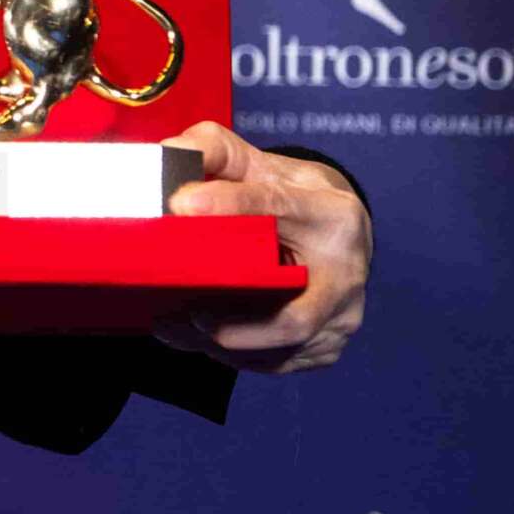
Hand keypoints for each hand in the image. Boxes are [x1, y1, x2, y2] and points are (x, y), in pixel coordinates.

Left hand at [154, 120, 370, 373]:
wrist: (331, 228)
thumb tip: (167, 155)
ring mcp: (341, 317)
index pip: (277, 207)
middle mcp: (346, 273)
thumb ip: (212, 151)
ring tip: (171, 325)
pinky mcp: (326, 346)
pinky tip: (192, 338)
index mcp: (330, 215)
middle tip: (184, 311)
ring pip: (280, 348)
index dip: (229, 206)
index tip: (180, 203)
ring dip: (220, 344)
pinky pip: (276, 363)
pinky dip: (232, 356)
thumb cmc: (282, 192)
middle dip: (236, 325)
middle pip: (294, 316)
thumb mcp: (254, 162)